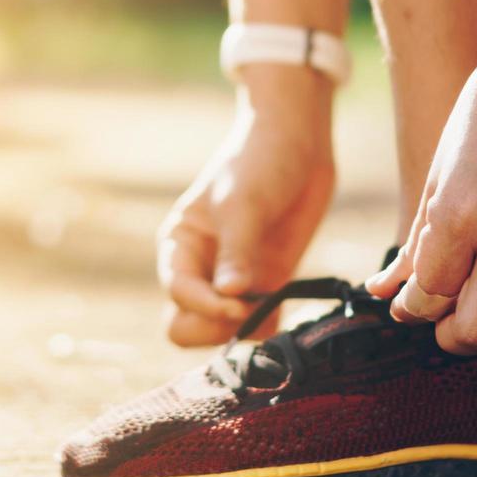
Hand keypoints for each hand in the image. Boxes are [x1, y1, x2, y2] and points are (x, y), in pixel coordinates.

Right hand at [159, 66, 335, 345]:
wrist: (297, 144)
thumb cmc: (260, 162)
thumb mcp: (244, 204)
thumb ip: (237, 251)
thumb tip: (230, 295)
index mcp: (179, 245)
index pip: (178, 294)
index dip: (205, 305)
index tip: (239, 301)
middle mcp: (199, 268)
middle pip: (185, 326)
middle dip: (213, 327)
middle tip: (248, 308)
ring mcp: (231, 280)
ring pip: (219, 332)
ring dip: (244, 330)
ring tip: (272, 302)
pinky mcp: (264, 284)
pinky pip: (257, 325)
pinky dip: (269, 325)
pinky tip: (286, 301)